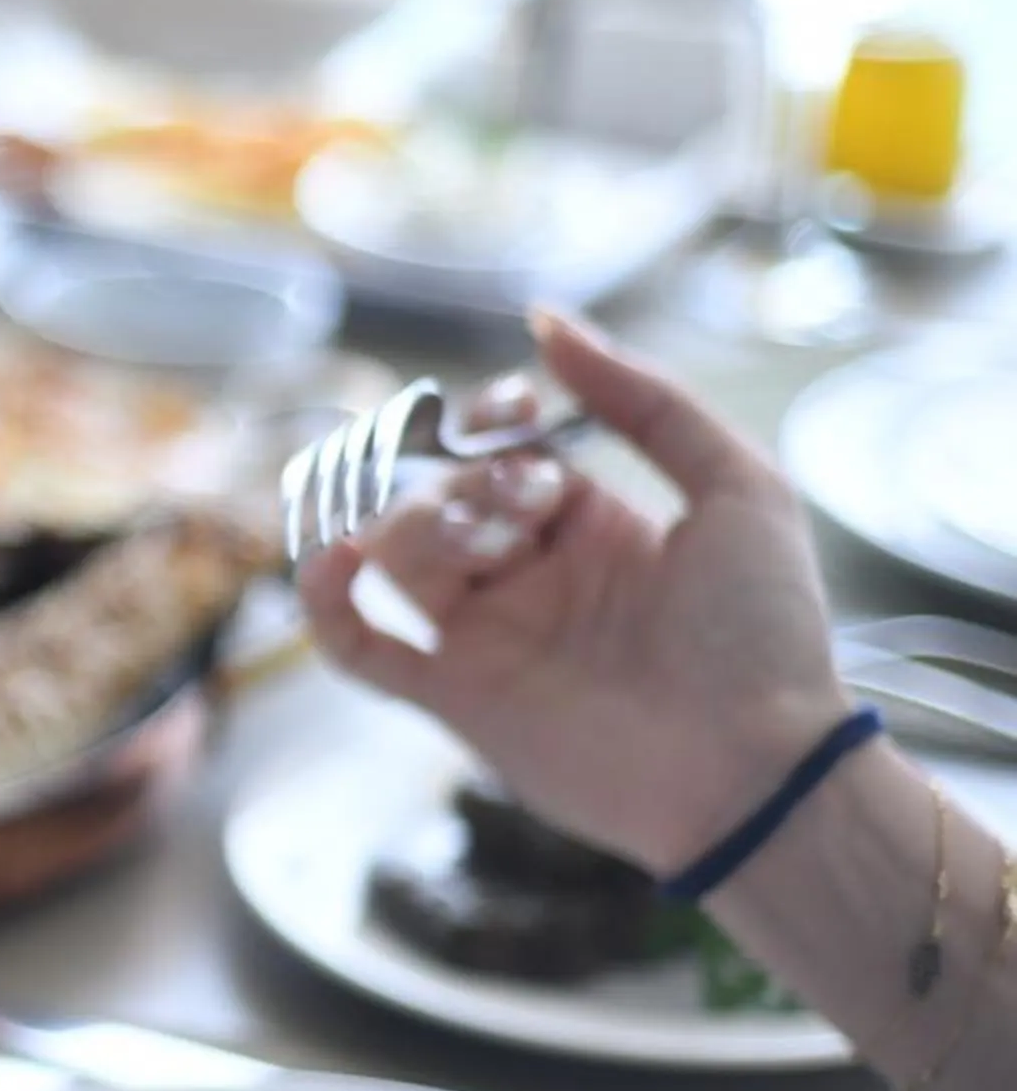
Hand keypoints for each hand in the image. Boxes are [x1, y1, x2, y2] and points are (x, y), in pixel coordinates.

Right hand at [297, 312, 852, 874]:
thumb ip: (647, 399)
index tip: (514, 411)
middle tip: (520, 505)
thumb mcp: (736, 486)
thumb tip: (545, 324)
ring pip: (399, 555)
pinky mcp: (453, 698)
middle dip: (467, 481)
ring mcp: (485, 638)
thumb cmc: (762, 632)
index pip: (504, 454)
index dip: (494, 422)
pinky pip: (360, 646)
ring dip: (419, 525)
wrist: (756, 766)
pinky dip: (328, 601)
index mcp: (590, 528)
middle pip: (443, 494)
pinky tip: (334, 558)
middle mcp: (529, 578)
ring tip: (482, 544)